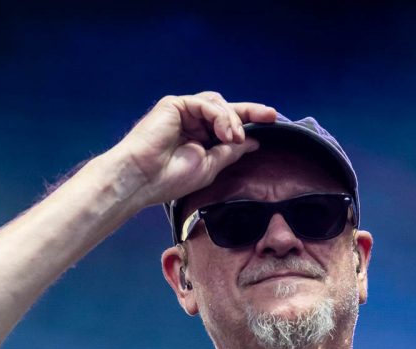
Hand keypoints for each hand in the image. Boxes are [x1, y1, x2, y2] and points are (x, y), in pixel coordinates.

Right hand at [111, 92, 277, 206]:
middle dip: (249, 112)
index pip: (228, 124)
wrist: (142, 178)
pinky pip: (205, 103)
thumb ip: (230, 151)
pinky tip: (225, 132)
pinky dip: (219, 116)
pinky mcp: (175, 104)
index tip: (273, 121)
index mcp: (200, 138)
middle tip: (269, 116)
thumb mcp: (210, 166)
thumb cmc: (170, 178)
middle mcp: (192, 122)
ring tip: (234, 138)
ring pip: (218, 104)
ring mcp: (183, 112)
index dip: (250, 120)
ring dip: (232, 119)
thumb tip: (253, 141)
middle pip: (226, 109)